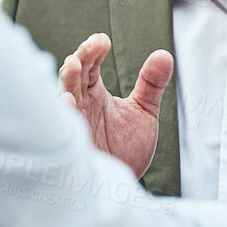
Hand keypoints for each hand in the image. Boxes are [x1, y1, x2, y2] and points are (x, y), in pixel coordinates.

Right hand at [57, 33, 171, 177]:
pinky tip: (66, 104)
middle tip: (91, 47)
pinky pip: (61, 129)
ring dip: (67, 82)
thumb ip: (151, 84)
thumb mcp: (143, 112)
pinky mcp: (72, 146)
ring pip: (62, 97)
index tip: (102, 40)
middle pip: (73, 76)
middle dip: (80, 59)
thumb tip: (164, 54)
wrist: (121, 186)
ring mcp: (72, 125)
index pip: (89, 66)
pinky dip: (62, 115)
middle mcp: (79, 106)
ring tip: (74, 66)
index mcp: (93, 94)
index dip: (93, 51)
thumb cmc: (126, 149)